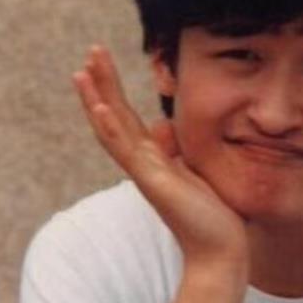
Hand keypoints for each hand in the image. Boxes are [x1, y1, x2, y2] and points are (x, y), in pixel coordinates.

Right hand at [73, 46, 248, 270]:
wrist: (220, 251)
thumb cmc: (212, 216)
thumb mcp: (194, 172)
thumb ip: (176, 150)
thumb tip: (165, 127)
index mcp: (154, 160)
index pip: (127, 119)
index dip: (114, 91)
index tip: (101, 62)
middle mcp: (144, 165)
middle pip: (115, 117)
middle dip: (103, 84)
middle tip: (91, 51)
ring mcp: (145, 173)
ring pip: (113, 130)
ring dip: (97, 100)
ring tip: (81, 71)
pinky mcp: (153, 183)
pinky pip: (127, 152)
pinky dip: (111, 129)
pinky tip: (100, 107)